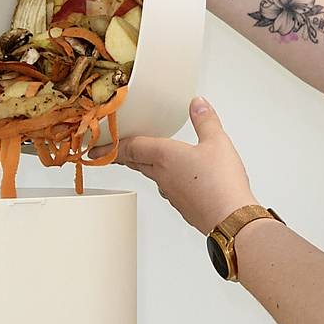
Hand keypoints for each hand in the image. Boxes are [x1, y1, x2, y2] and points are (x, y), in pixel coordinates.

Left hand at [112, 97, 258, 235]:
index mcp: (165, 156)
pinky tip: (174, 177)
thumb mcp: (216, 141)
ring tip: (140, 159)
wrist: (230, 219)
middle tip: (109, 153)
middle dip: (122, 156)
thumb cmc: (221, 183)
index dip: (112, 146)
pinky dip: (164, 178)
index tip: (94, 149)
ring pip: (151, 175)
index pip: (131, 147)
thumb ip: (205, 120)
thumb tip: (197, 103)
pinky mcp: (183, 206)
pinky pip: (167, 188)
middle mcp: (162, 176)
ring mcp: (171, 193)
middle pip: (135, 163)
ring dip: (142, 166)